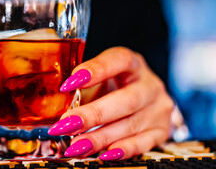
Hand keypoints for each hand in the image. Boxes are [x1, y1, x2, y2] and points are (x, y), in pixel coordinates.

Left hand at [48, 47, 173, 159]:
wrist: (145, 101)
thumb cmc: (115, 87)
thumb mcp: (101, 79)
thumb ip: (83, 87)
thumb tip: (54, 104)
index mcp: (133, 64)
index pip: (119, 60)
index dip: (95, 70)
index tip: (69, 83)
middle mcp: (150, 84)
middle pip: (126, 100)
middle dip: (93, 114)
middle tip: (67, 124)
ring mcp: (158, 108)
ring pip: (131, 125)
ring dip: (100, 138)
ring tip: (75, 146)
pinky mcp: (161, 130)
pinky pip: (143, 143)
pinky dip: (122, 150)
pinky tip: (103, 155)